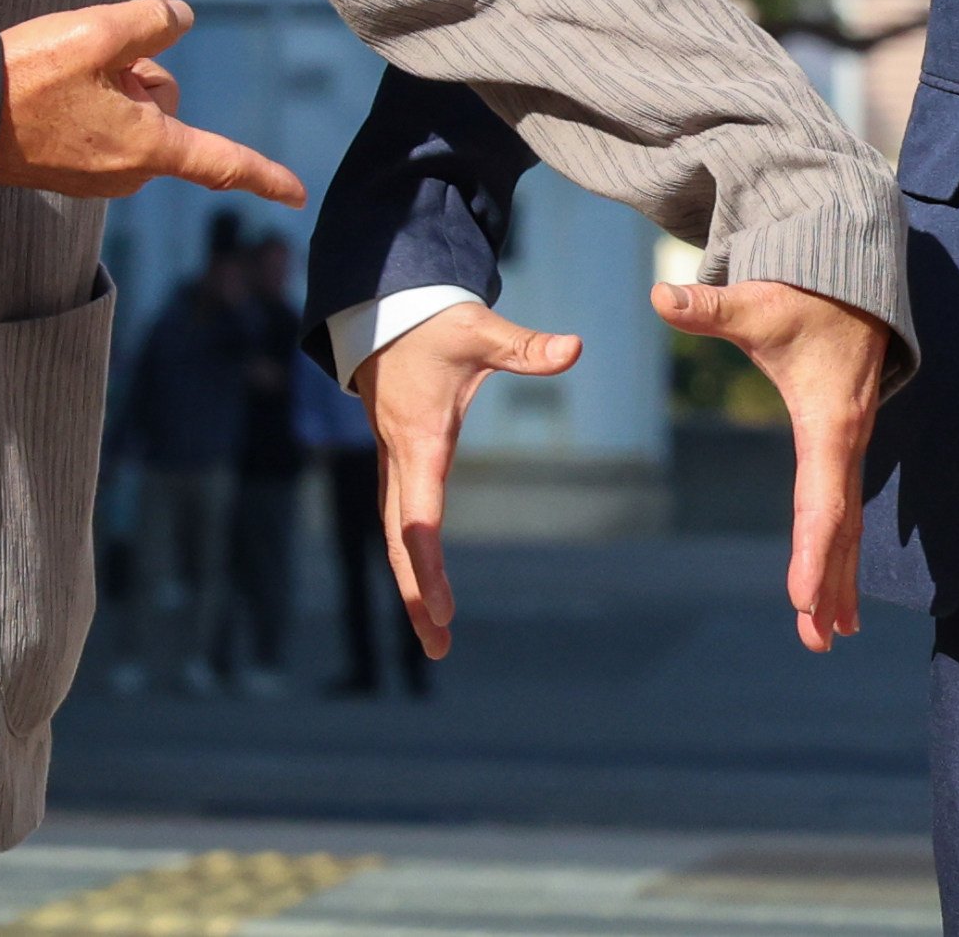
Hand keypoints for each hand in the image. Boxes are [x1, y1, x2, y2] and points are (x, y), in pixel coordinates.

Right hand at [0, 0, 306, 203]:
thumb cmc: (29, 77)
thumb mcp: (98, 31)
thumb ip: (154, 22)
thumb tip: (182, 20)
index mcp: (147, 147)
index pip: (221, 162)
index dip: (264, 175)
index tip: (298, 195)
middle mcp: (129, 172)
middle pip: (164, 105)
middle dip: (139, 74)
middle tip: (87, 60)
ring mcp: (99, 176)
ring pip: (133, 110)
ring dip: (111, 83)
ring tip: (61, 77)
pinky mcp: (72, 170)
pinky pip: (103, 124)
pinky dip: (89, 100)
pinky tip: (50, 91)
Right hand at [359, 302, 585, 658]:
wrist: (384, 311)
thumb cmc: (435, 324)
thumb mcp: (480, 331)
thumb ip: (525, 347)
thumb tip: (574, 348)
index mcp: (418, 441)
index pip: (419, 517)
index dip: (428, 565)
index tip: (442, 607)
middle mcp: (399, 461)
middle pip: (399, 542)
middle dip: (417, 595)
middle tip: (440, 647)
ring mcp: (393, 464)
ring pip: (394, 536)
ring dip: (411, 585)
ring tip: (436, 637)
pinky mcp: (397, 463)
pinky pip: (399, 521)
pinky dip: (410, 559)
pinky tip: (425, 588)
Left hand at [653, 279, 893, 653]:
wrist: (853, 282)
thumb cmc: (803, 298)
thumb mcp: (757, 304)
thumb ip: (710, 309)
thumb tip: (659, 295)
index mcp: (830, 424)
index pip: (823, 502)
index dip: (814, 553)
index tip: (804, 598)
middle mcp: (847, 445)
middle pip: (841, 528)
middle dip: (830, 585)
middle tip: (818, 640)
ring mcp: (849, 449)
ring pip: (848, 526)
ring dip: (840, 580)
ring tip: (831, 637)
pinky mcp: (842, 448)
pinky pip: (844, 510)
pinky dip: (841, 552)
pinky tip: (835, 592)